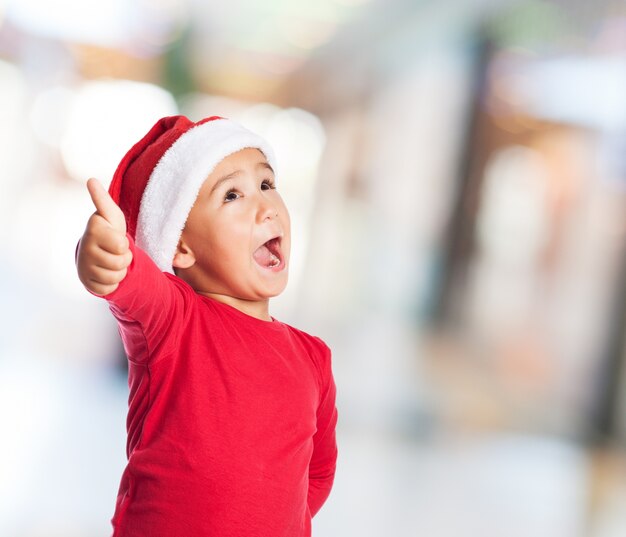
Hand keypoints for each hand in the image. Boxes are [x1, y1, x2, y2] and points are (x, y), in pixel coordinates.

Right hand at [76, 178, 132, 295]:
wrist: (99, 253)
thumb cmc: (109, 230)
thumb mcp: (111, 215)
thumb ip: (103, 199)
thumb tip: (91, 180)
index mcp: (93, 229)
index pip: (121, 245)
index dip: (124, 244)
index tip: (116, 238)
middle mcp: (85, 247)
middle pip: (120, 262)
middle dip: (125, 259)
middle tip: (116, 252)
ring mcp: (83, 267)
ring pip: (115, 277)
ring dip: (120, 271)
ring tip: (113, 261)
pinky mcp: (86, 283)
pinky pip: (108, 289)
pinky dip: (113, 284)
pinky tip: (107, 273)